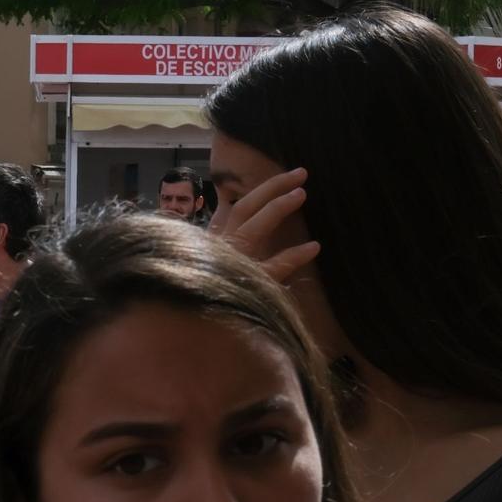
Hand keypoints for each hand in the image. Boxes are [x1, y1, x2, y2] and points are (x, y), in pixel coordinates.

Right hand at [211, 166, 319, 282]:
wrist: (188, 328)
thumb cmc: (202, 293)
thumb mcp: (209, 262)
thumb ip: (225, 244)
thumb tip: (243, 223)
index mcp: (213, 241)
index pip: (239, 206)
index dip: (265, 190)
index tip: (292, 178)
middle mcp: (219, 247)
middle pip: (245, 208)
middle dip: (273, 188)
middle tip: (303, 174)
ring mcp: (229, 264)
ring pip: (252, 229)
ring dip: (277, 209)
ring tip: (302, 195)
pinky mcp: (242, 285)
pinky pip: (271, 268)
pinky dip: (292, 256)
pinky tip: (313, 246)